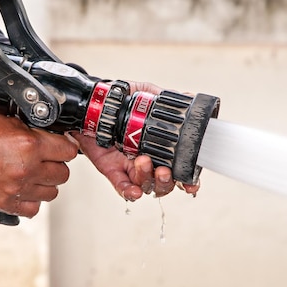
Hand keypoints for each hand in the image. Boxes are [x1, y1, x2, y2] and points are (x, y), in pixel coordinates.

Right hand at [0, 113, 77, 217]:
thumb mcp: (11, 121)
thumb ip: (35, 132)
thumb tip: (55, 139)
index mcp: (30, 145)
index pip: (69, 151)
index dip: (66, 146)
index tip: (62, 146)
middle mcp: (26, 169)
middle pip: (63, 174)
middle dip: (56, 165)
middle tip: (46, 159)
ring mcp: (16, 188)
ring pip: (52, 192)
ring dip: (46, 183)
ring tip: (34, 174)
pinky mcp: (5, 203)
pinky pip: (33, 209)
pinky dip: (31, 200)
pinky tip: (24, 189)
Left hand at [71, 81, 199, 199]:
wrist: (94, 104)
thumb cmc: (122, 103)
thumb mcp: (145, 94)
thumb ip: (163, 98)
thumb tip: (187, 96)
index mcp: (160, 147)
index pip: (178, 167)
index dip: (187, 179)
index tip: (192, 182)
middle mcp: (148, 160)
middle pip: (164, 183)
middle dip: (167, 180)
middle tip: (164, 169)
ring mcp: (130, 167)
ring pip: (145, 184)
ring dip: (147, 178)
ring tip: (143, 161)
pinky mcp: (112, 169)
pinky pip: (121, 186)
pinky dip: (128, 191)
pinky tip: (133, 192)